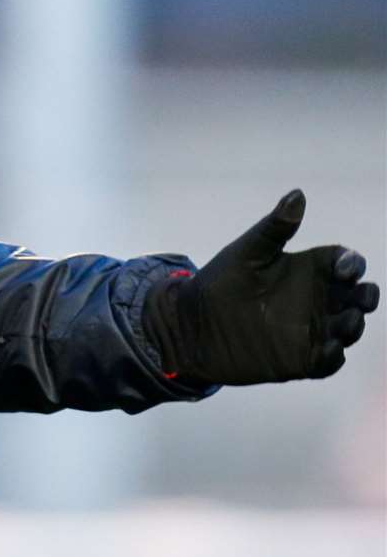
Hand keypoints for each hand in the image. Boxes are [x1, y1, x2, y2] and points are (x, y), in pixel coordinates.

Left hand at [143, 190, 378, 385]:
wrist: (191, 324)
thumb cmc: (218, 282)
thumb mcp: (246, 252)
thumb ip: (274, 229)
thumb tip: (298, 194)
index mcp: (306, 270)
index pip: (343, 264)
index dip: (351, 264)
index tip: (344, 268)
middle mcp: (315, 300)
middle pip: (356, 297)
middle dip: (366, 296)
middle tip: (363, 296)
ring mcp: (310, 330)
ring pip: (347, 329)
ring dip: (354, 324)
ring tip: (347, 319)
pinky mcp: (299, 359)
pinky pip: (327, 361)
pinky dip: (333, 357)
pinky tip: (328, 350)